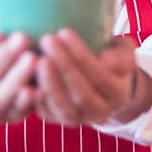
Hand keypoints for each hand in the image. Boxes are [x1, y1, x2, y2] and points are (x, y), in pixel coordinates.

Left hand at [34, 29, 151, 126]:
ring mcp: (79, 119)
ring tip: (37, 58)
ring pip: (64, 108)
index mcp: (118, 93)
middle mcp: (101, 112)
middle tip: (47, 39)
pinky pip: (47, 113)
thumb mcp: (123, 51)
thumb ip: (122, 52)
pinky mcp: (58, 119)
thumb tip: (108, 60)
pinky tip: (29, 77)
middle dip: (63, 66)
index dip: (82, 56)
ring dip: (50, 83)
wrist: (102, 85)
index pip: (101, 76)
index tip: (65, 31)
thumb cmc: (110, 57)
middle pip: (81, 93)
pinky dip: (37, 98)